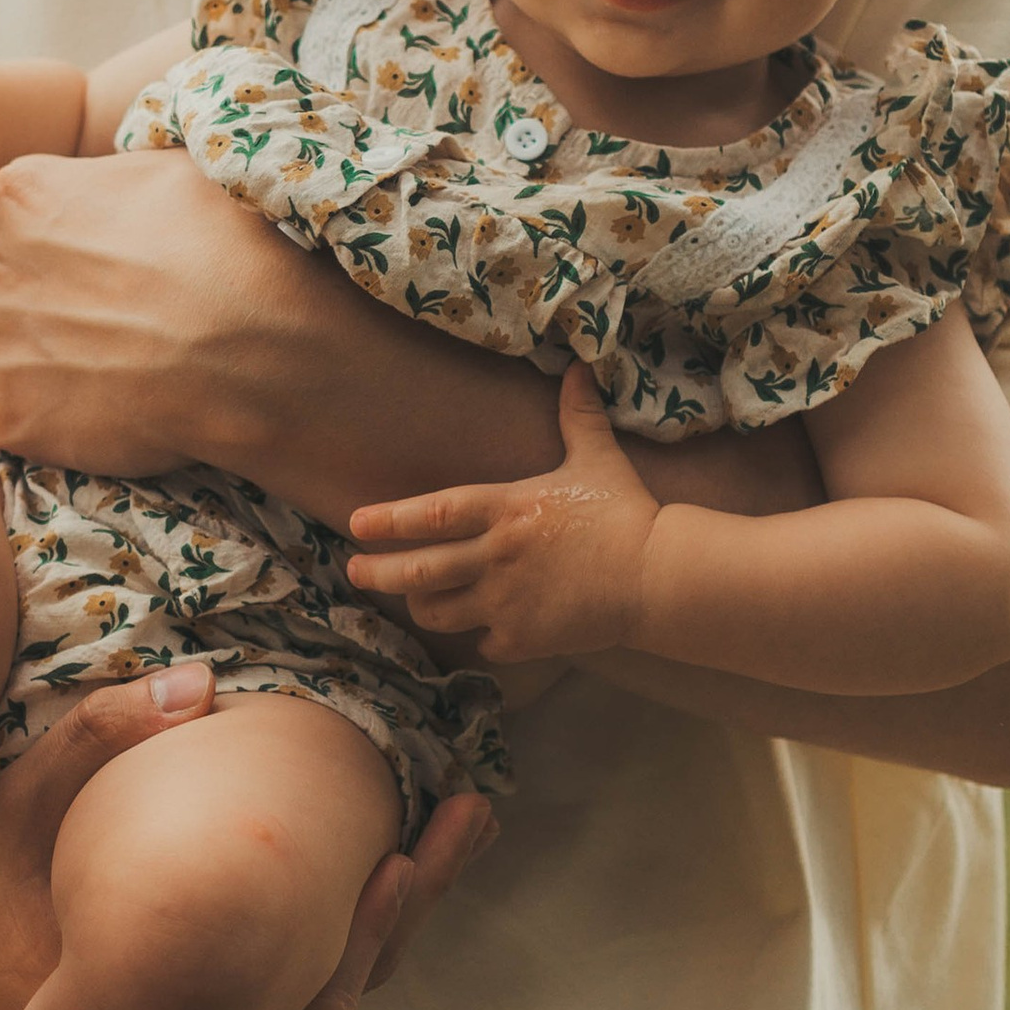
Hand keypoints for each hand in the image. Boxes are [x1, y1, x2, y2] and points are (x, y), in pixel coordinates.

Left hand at [0, 150, 303, 476]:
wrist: (256, 356)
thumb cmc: (231, 252)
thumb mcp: (176, 168)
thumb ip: (114, 172)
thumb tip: (109, 178)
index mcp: (22, 193)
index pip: (25, 213)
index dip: (75, 240)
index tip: (119, 262)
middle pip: (7, 280)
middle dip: (50, 297)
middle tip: (123, 319)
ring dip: (37, 358)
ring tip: (113, 371)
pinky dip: (11, 416)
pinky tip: (63, 414)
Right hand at [0, 659, 495, 1009]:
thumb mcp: (21, 801)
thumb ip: (102, 735)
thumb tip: (202, 680)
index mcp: (163, 988)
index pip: (299, 978)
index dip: (368, 924)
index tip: (408, 852)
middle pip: (345, 981)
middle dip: (416, 898)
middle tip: (470, 815)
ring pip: (339, 981)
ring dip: (406, 904)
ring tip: (462, 819)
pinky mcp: (214, 992)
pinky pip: (311, 965)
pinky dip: (361, 911)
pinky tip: (398, 841)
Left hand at [348, 365, 666, 664]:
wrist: (656, 576)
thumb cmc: (625, 512)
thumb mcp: (597, 458)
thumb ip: (578, 416)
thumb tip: (579, 367)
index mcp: (505, 509)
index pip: (432, 515)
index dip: (389, 520)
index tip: (356, 524)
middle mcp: (495, 556)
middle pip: (418, 571)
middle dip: (378, 572)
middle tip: (353, 571)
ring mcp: (505, 601)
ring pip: (439, 611)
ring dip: (423, 605)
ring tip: (417, 598)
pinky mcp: (523, 638)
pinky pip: (481, 642)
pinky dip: (478, 635)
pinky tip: (483, 627)